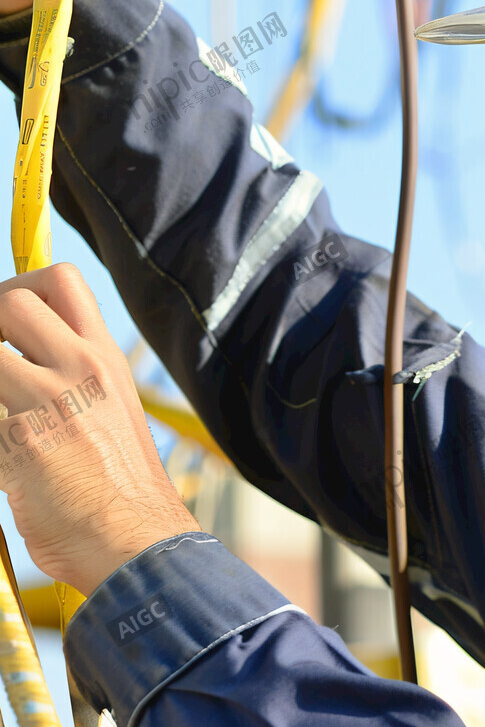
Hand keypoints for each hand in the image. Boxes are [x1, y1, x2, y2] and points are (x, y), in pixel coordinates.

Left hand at [0, 263, 199, 595]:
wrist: (136, 538)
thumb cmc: (119, 486)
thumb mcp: (110, 410)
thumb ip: (69, 379)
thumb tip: (13, 364)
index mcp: (103, 358)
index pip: (61, 281)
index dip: (17, 286)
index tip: (1, 322)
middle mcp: (82, 368)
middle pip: (12, 301)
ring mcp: (51, 402)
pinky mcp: (20, 442)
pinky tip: (0, 455)